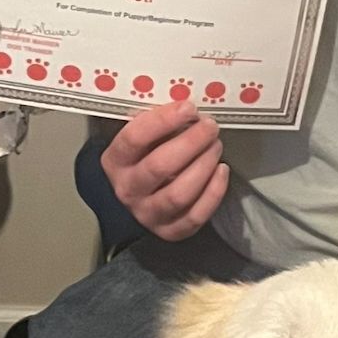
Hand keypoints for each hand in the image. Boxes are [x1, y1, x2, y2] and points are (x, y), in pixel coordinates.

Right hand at [100, 103, 228, 240]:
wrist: (135, 196)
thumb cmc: (143, 157)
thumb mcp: (140, 137)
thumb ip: (156, 122)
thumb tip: (187, 107)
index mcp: (116, 161)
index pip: (134, 138)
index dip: (163, 120)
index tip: (189, 107)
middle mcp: (128, 190)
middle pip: (160, 166)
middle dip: (191, 143)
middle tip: (210, 127)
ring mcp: (148, 214)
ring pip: (178, 194)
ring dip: (203, 166)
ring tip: (216, 146)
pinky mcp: (169, 231)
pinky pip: (195, 216)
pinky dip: (213, 193)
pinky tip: (222, 170)